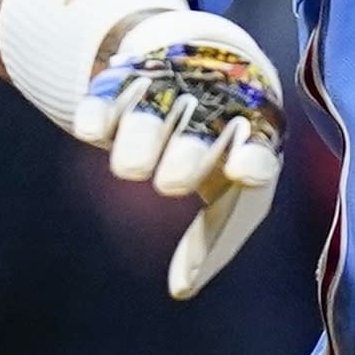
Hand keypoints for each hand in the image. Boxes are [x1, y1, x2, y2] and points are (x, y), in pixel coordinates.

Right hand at [77, 9, 282, 298]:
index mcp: (254, 135)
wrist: (205, 64)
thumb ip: (210, 243)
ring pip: (156, 106)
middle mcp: (215, 106)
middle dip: (190, 153)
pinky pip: (112, 89)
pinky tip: (94, 130)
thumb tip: (181, 289)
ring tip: (131, 168)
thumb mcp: (229, 197)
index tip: (242, 171)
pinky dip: (102, 108)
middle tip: (173, 182)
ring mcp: (173, 85)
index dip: (252, 159)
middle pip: (203, 129)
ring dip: (145, 134)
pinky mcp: (129, 73)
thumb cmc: (225, 150)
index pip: (260, 148)